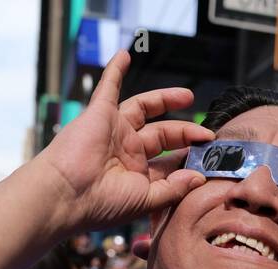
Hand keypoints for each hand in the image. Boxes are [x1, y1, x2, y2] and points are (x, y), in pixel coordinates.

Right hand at [35, 50, 214, 235]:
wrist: (67, 194)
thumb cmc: (102, 204)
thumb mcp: (146, 200)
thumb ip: (174, 188)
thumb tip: (200, 177)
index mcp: (137, 174)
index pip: (168, 161)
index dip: (189, 157)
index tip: (210, 156)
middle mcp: (126, 151)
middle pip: (162, 135)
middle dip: (185, 131)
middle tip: (207, 132)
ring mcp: (114, 130)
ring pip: (143, 108)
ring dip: (165, 99)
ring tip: (188, 95)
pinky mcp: (100, 114)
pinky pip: (108, 87)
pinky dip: (116, 70)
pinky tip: (125, 55)